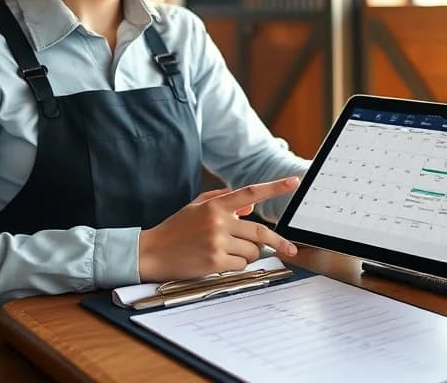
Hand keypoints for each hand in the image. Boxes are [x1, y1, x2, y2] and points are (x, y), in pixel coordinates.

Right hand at [138, 177, 300, 281]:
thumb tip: (251, 206)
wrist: (152, 252)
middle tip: (288, 248)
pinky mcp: (215, 261)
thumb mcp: (196, 206)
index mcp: (215, 204)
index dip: (275, 187)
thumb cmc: (175, 229)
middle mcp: (218, 221)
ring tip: (226, 251)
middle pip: (260, 231)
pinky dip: (235, 265)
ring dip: (246, 253)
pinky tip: (218, 261)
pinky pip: (241, 264)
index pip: (251, 192)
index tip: (294, 182)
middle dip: (275, 241)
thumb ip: (223, 199)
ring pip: (252, 251)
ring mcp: (217, 241)